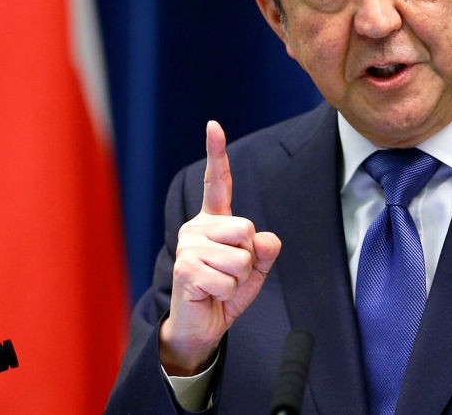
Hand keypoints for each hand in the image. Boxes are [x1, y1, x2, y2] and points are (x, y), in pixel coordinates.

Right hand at [159, 120, 281, 374]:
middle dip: (249, 258)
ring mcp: (188, 247)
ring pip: (240, 258)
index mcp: (214, 221)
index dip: (216, 154)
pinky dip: (227, 293)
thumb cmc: (225, 292)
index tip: (213, 125)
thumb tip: (266, 239)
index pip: (217, 183)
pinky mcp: (184, 269)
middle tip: (229, 274)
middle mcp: (197, 227)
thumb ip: (265, 251)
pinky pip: (227, 279)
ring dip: (238, 279)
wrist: (200, 326)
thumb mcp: (254, 270)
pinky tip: (210, 295)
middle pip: (247, 229)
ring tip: (219, 285)